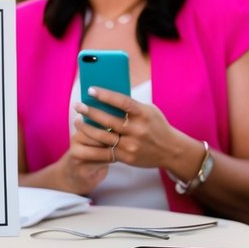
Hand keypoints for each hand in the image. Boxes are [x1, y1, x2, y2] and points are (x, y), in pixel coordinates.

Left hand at [73, 87, 190, 172]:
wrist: (171, 150)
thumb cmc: (156, 125)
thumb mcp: (148, 110)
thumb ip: (131, 105)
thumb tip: (106, 96)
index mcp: (143, 114)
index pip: (122, 102)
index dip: (105, 95)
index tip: (90, 90)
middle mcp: (138, 130)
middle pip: (109, 120)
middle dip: (90, 112)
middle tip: (77, 105)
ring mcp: (132, 145)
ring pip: (103, 136)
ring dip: (87, 128)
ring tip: (77, 120)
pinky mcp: (127, 157)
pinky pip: (106, 151)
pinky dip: (93, 144)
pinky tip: (84, 138)